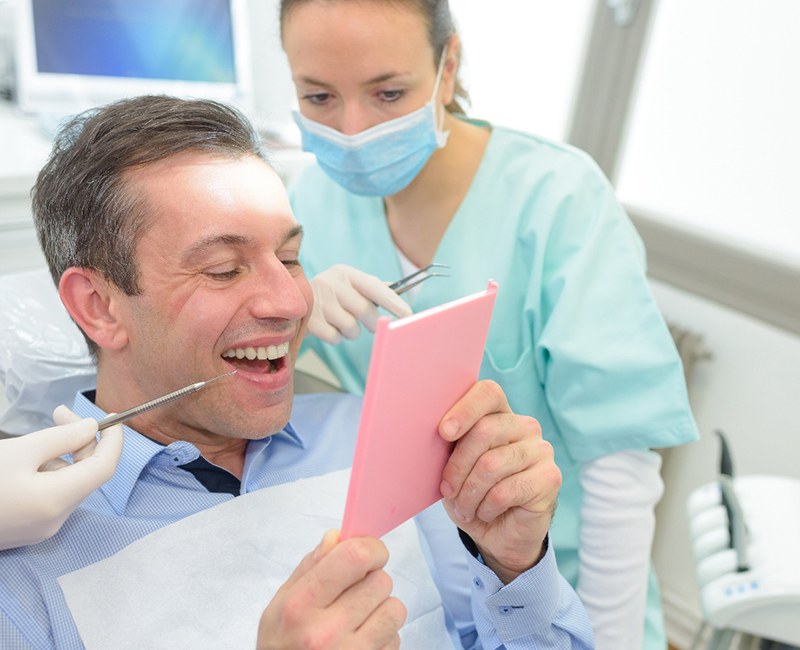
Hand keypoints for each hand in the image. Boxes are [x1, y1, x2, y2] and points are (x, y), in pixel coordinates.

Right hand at [0, 405, 123, 550]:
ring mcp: (42, 529)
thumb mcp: (19, 450)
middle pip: (87, 475)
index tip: (111, 416)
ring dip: (63, 455)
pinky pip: (52, 495)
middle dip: (81, 441)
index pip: (105, 468)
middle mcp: (55, 520)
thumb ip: (62, 438)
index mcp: (57, 501)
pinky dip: (50, 472)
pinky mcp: (28, 530)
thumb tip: (93, 428)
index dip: (114, 440)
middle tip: (60, 413)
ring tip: (38, 436)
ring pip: (69, 483)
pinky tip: (27, 458)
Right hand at [257, 529, 405, 648]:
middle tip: (354, 594)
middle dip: (372, 582)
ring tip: (358, 619)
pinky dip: (384, 637)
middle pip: (381, 581)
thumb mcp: (279, 604)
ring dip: (381, 609)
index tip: (369, 554)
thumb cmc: (281, 645)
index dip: (371, 548)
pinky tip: (361, 641)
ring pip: (395, 609)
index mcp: (301, 605)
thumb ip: (309, 568)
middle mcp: (326, 631)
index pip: (355, 557)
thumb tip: (337, 537)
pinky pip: (396, 639)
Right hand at [308, 265, 412, 343]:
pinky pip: (335, 337)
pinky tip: (328, 327)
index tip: (408, 314)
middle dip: (372, 322)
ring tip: (342, 323)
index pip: (373, 286)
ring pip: (351, 327)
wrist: (288, 299)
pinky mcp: (309, 319)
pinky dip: (336, 337)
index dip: (392, 301)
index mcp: (345, 273)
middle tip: (371, 325)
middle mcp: (331, 283)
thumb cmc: (331, 294)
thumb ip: (372, 287)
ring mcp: (318, 301)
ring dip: (352, 331)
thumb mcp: (348, 284)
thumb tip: (399, 291)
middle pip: (364, 310)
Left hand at [438, 381, 560, 583]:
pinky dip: (486, 508)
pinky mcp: (550, 477)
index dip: (465, 409)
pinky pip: (505, 490)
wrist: (498, 534)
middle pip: (485, 430)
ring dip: (469, 493)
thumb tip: (435, 431)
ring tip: (464, 507)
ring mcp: (541, 450)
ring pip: (491, 464)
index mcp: (499, 414)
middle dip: (457, 466)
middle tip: (447, 490)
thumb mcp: (453, 466)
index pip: (488, 393)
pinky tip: (486, 513)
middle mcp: (524, 426)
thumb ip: (450, 444)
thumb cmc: (472, 492)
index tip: (444, 433)